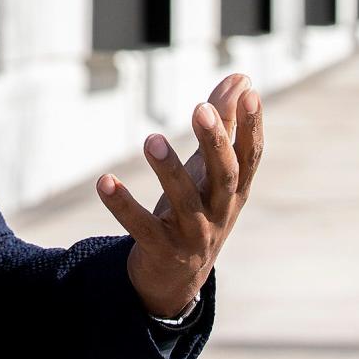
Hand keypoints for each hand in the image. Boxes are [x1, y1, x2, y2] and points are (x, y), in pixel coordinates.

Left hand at [96, 75, 262, 317]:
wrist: (177, 279)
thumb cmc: (198, 208)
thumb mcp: (209, 169)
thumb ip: (224, 123)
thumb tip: (242, 78)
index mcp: (234, 190)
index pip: (250, 156)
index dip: (253, 126)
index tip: (251, 94)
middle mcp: (220, 212)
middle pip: (223, 176)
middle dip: (214, 143)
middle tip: (200, 109)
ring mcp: (194, 235)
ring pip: (185, 201)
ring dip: (168, 169)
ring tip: (151, 139)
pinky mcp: (162, 251)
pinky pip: (142, 228)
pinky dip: (123, 205)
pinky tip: (104, 181)